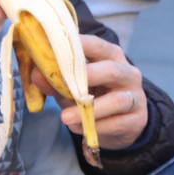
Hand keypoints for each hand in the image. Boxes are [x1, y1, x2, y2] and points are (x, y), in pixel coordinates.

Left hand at [31, 33, 146, 149]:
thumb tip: (36, 74)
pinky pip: (117, 123)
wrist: (121, 126)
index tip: (58, 47)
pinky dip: (96, 127)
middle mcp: (127, 73)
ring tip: (65, 117)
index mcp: (111, 57)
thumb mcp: (73, 88)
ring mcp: (135, 96)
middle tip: (67, 83)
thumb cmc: (95, 98)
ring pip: (117, 100)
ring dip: (90, 109)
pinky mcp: (137, 119)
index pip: (97, 46)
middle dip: (89, 75)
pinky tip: (80, 128)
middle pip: (112, 70)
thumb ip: (57, 82)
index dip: (80, 45)